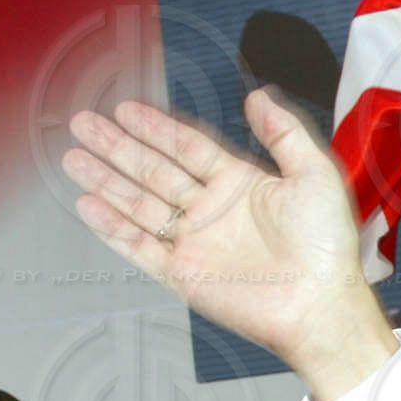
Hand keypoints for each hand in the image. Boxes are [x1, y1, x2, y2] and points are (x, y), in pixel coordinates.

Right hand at [63, 91, 396, 399]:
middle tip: (85, 124)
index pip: (187, 147)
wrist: (320, 305)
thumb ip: (283, 132)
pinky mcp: (183, 274)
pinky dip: (113, 227)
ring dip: (106, 181)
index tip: (126, 109)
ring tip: (74, 157)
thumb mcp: (313, 174)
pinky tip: (88, 205)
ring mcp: (195, 243)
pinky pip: (140, 246)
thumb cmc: (326, 247)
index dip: (155, 128)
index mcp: (240, 185)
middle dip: (117, 147)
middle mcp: (212, 211)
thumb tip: (258, 96)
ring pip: (140, 204)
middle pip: (154, 170)